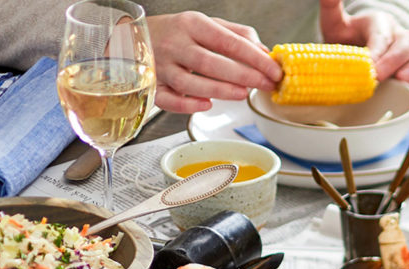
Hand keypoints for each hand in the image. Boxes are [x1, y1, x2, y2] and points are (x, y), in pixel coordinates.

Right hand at [146, 12, 281, 112]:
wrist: (134, 37)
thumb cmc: (178, 33)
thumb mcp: (207, 25)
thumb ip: (237, 36)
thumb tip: (265, 53)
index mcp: (192, 24)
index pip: (228, 42)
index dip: (255, 58)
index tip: (274, 71)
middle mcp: (175, 44)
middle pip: (210, 63)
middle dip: (243, 75)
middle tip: (265, 85)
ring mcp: (161, 66)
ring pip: (190, 83)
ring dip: (219, 90)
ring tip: (242, 94)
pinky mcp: (152, 86)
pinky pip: (168, 99)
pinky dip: (187, 104)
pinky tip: (206, 105)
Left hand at [319, 0, 408, 94]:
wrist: (354, 59)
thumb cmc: (346, 42)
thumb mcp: (334, 25)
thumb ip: (331, 7)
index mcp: (381, 23)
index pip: (384, 32)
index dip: (378, 48)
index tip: (367, 65)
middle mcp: (401, 37)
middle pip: (408, 41)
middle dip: (394, 59)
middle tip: (378, 76)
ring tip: (405, 79)